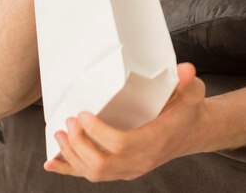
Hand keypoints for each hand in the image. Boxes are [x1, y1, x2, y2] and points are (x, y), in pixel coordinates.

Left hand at [44, 62, 206, 181]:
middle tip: (69, 121)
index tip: (84, 114)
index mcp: (155, 140)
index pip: (121, 144)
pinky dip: (70, 169)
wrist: (191, 131)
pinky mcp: (123, 170)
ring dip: (72, 155)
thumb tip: (185, 69)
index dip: (98, 133)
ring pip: (95, 173)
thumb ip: (187, 81)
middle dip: (80, 144)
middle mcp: (142, 160)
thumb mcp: (192, 93)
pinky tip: (53, 163)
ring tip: (60, 134)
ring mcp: (131, 168)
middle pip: (102, 163)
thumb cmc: (188, 110)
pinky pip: (94, 175)